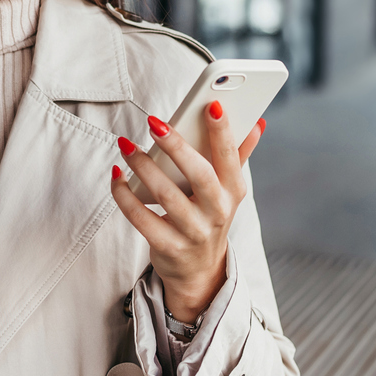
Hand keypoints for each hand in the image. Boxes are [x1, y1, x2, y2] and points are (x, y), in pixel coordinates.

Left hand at [110, 103, 265, 322]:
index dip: (223, 132)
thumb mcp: (229, 190)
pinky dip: (124, 194)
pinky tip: (117, 175)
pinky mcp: (168, 247)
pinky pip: (141, 217)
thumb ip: (238, 155)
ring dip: (143, 166)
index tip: (212, 105)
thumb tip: (258, 123)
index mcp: (233, 191)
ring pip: (166, 195)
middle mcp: (217, 212)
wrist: (199, 270)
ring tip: (126, 144)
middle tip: (154, 122)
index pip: (230, 157)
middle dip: (177, 146)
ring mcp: (193, 232)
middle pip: (199, 174)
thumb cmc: (210, 216)